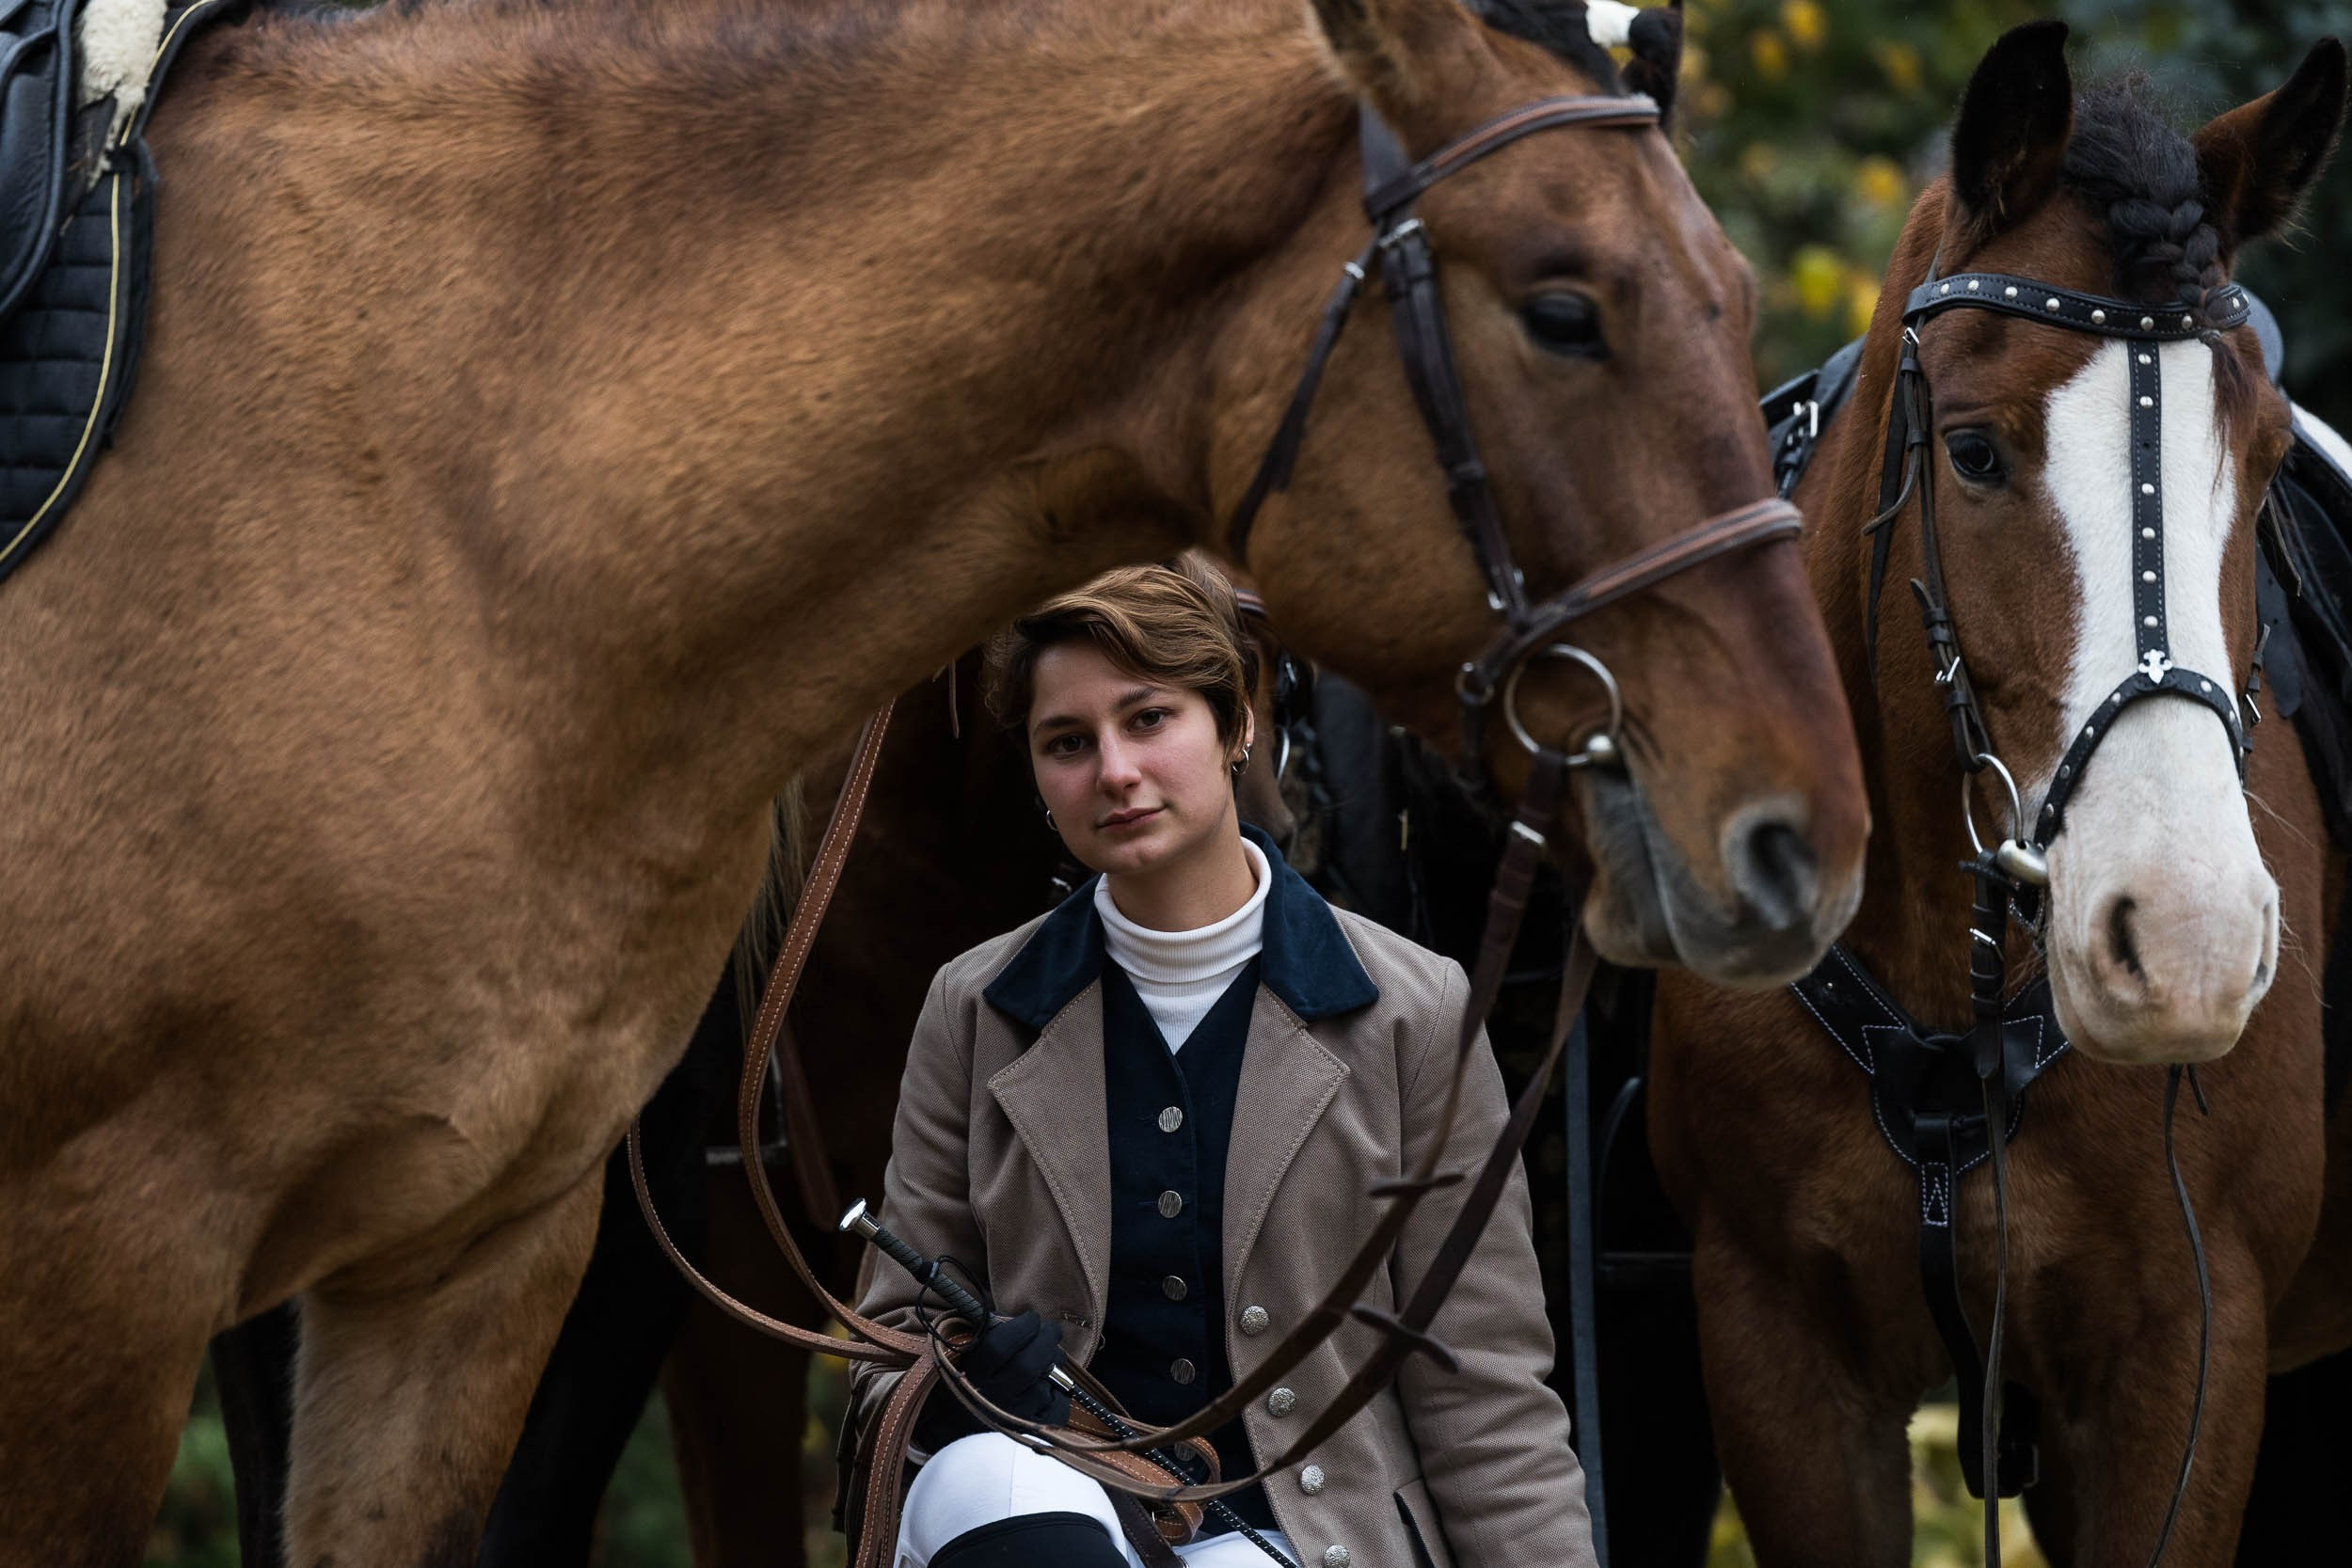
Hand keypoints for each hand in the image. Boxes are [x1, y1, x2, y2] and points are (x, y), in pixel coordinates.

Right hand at [957, 1308, 1070, 1426]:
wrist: (959, 1428)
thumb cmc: (967, 1381)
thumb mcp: (965, 1355)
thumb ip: (987, 1333)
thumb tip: (1018, 1317)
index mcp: (971, 1375)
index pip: (1000, 1345)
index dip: (1022, 1326)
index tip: (1031, 1317)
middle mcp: (991, 1399)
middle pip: (1028, 1365)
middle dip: (1047, 1340)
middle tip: (1052, 1330)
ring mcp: (1011, 1419)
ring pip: (1044, 1386)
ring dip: (1055, 1365)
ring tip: (1051, 1357)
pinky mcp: (1029, 1433)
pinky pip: (1057, 1409)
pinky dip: (1061, 1393)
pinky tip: (1051, 1384)